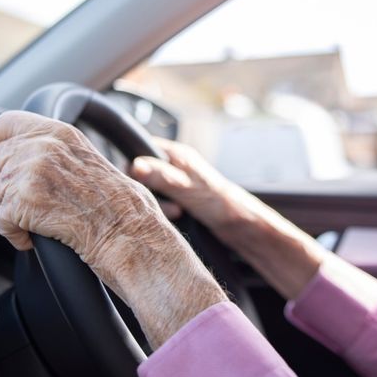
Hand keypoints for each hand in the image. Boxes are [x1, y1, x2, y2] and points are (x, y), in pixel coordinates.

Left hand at [0, 111, 166, 285]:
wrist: (127, 231)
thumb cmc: (116, 204)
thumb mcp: (86, 158)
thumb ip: (52, 150)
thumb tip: (21, 155)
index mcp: (58, 132)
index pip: (4, 124)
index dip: (1, 146)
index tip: (6, 163)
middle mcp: (42, 146)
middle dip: (5, 184)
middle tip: (28, 201)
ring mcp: (30, 172)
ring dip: (12, 212)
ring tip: (40, 219)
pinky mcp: (22, 202)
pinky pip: (0, 222)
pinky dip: (15, 235)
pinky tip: (36, 236)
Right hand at [129, 138, 245, 231]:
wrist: (243, 226)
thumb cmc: (220, 203)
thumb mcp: (186, 188)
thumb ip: (160, 177)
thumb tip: (135, 165)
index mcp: (177, 155)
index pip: (141, 150)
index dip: (134, 166)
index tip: (137, 185)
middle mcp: (175, 166)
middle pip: (143, 173)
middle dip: (148, 191)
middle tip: (164, 204)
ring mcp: (177, 183)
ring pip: (151, 191)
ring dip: (158, 204)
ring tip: (176, 213)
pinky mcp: (179, 200)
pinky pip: (160, 203)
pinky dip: (163, 212)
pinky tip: (175, 218)